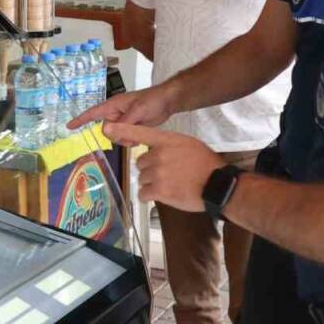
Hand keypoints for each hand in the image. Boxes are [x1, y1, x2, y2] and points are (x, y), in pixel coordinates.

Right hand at [69, 83, 176, 129]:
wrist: (168, 102)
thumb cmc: (152, 100)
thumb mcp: (138, 111)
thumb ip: (123, 122)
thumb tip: (106, 131)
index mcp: (113, 106)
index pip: (93, 113)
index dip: (81, 120)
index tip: (69, 126)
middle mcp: (116, 114)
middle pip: (107, 130)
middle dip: (117, 134)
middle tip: (132, 127)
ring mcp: (124, 121)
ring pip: (116, 137)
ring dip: (127, 138)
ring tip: (140, 128)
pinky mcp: (131, 127)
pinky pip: (125, 139)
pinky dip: (132, 139)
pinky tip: (142, 132)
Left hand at [102, 122, 224, 211]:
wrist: (216, 185)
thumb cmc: (206, 165)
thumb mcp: (188, 144)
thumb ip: (169, 144)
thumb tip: (156, 149)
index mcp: (167, 140)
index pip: (140, 133)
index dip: (121, 129)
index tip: (107, 127)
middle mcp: (159, 154)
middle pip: (140, 163)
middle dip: (150, 170)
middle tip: (168, 174)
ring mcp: (158, 173)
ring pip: (142, 179)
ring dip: (152, 184)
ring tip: (170, 185)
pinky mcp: (158, 190)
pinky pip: (143, 193)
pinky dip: (150, 196)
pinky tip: (165, 194)